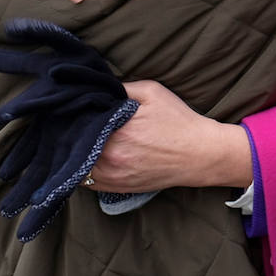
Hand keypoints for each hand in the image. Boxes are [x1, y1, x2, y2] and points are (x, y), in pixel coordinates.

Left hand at [88, 81, 251, 192]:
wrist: (200, 154)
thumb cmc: (178, 121)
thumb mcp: (152, 92)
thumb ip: (122, 88)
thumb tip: (98, 87)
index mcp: (117, 131)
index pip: (81, 122)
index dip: (76, 114)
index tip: (76, 107)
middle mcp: (111, 157)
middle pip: (77, 143)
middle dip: (75, 131)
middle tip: (75, 120)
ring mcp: (114, 176)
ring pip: (78, 164)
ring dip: (76, 152)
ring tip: (80, 138)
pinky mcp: (118, 189)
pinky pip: (88, 182)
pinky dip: (84, 170)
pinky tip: (88, 157)